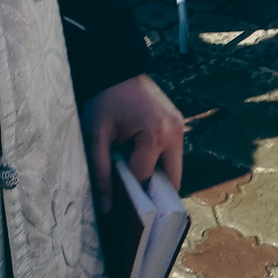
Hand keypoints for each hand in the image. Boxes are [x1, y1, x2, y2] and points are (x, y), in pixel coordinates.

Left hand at [82, 74, 184, 213]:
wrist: (117, 68)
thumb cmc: (105, 100)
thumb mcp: (97, 135)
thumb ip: (102, 173)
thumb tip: (107, 209)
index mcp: (155, 134)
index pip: (145, 177)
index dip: (130, 190)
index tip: (118, 198)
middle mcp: (174, 132)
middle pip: (171, 180)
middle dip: (153, 192)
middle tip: (133, 200)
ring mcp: (180, 127)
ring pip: (175, 169)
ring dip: (158, 177)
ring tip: (135, 178)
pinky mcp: (179, 123)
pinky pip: (173, 154)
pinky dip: (160, 163)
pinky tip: (142, 162)